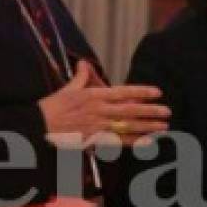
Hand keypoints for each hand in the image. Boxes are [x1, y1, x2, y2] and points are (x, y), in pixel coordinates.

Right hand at [38, 60, 169, 145]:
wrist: (39, 126)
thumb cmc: (53, 106)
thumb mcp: (68, 88)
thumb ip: (81, 77)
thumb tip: (84, 63)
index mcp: (95, 96)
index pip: (123, 92)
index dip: (142, 92)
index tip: (157, 92)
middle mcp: (99, 110)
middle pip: (130, 110)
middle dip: (151, 111)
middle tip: (167, 111)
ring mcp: (98, 126)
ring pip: (128, 126)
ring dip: (147, 127)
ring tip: (164, 126)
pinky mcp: (94, 139)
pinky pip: (117, 141)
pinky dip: (134, 142)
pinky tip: (148, 142)